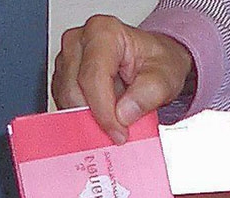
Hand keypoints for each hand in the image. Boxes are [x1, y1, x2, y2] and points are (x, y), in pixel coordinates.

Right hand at [52, 14, 193, 144]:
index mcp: (103, 32)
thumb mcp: (166, 78)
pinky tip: (104, 115)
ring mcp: (67, 59)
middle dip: (96, 118)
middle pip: (74, 91)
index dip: (104, 112)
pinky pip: (65, 105)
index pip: (92, 78)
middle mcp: (79, 41)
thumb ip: (147, 95)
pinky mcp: (63, 78)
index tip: (119, 133)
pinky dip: (84, 117)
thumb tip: (123, 114)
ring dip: (90, 118)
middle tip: (120, 132)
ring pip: (66, 100)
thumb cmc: (157, 63)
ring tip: (116, 117)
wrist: (154, 62)